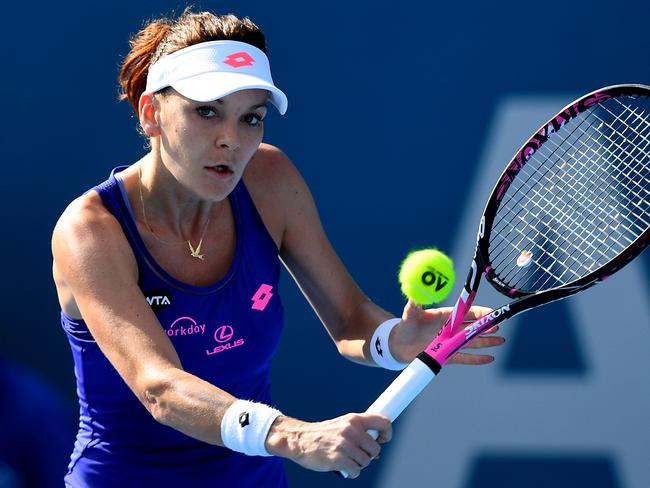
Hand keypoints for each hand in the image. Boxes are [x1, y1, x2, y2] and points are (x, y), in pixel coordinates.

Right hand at [265, 412, 390, 477]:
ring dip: (358, 464)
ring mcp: (345, 444)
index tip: (382, 440)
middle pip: (375, 448)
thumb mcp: (341, 424)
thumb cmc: (322, 434)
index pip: (383, 422)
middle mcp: (351, 430)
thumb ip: (358, 429)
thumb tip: (378, 442)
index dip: (387, 433)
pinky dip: (351, 472)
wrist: (299, 440)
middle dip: (369, 455)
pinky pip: (356, 471)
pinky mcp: (338, 459)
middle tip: (358, 454)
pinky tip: (343, 467)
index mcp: (354, 419)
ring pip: (366, 461)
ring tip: (347, 460)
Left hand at [390, 299, 504, 363]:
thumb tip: (417, 289)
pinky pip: (465, 358)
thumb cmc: (405, 325)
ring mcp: (450, 343)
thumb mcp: (410, 312)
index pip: (466, 312)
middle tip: (499, 325)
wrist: (398, 345)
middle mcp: (450, 329)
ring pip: (472, 343)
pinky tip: (490, 358)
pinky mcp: (447, 356)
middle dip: (486, 326)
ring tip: (501, 340)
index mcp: (445, 316)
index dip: (479, 312)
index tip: (492, 312)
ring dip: (487, 341)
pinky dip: (477, 359)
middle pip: (473, 327)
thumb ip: (415, 301)